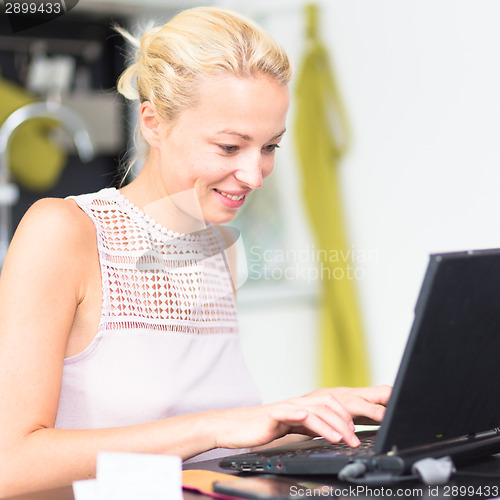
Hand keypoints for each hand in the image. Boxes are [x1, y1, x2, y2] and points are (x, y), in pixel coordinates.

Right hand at [211, 385, 390, 449]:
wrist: (235, 427)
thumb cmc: (263, 429)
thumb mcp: (292, 429)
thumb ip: (311, 427)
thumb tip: (333, 433)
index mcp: (304, 406)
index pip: (333, 404)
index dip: (350, 414)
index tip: (365, 427)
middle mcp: (299, 403)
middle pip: (330, 403)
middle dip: (349, 419)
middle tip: (359, 436)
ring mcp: (288, 407)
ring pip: (318, 409)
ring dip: (336, 425)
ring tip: (347, 440)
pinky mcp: (276, 414)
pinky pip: (297, 415)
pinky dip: (313, 422)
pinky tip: (325, 432)